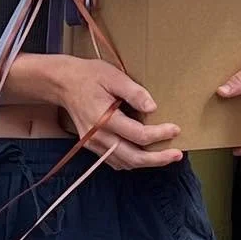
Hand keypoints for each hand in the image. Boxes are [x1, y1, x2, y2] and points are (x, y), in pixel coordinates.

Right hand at [39, 55, 182, 168]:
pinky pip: (114, 160)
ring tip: (166, 157)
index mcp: (104, 119)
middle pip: (132, 157)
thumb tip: (153, 107)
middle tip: (177, 154)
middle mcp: (98, 136)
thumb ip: (134, 93)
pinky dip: (131, 161)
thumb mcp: (113, 76)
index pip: (138, 135)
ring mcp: (93, 144)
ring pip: (124, 162)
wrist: (63, 83)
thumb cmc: (89, 76)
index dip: (160, 134)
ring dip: (146, 163)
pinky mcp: (92, 146)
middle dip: (157, 159)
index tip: (176, 129)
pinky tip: (145, 156)